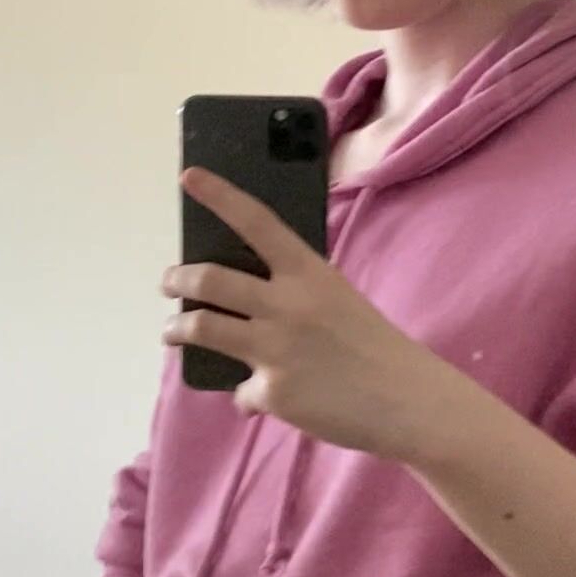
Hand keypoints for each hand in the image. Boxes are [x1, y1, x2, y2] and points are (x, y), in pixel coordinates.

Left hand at [161, 165, 431, 460]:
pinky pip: (242, 392)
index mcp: (309, 272)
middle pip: (211, 279)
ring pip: (203, 328)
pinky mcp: (273, 392)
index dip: (219, 195)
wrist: (405, 401)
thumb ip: (294, 296)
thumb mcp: (337, 301)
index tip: (190, 175)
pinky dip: (246, 396)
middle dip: (178, 278)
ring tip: (172, 332)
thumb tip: (246, 310)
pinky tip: (256, 399)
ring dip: (177, 329)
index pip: (256, 222)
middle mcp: (287, 304)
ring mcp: (276, 348)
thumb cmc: (372, 347)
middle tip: (169, 282)